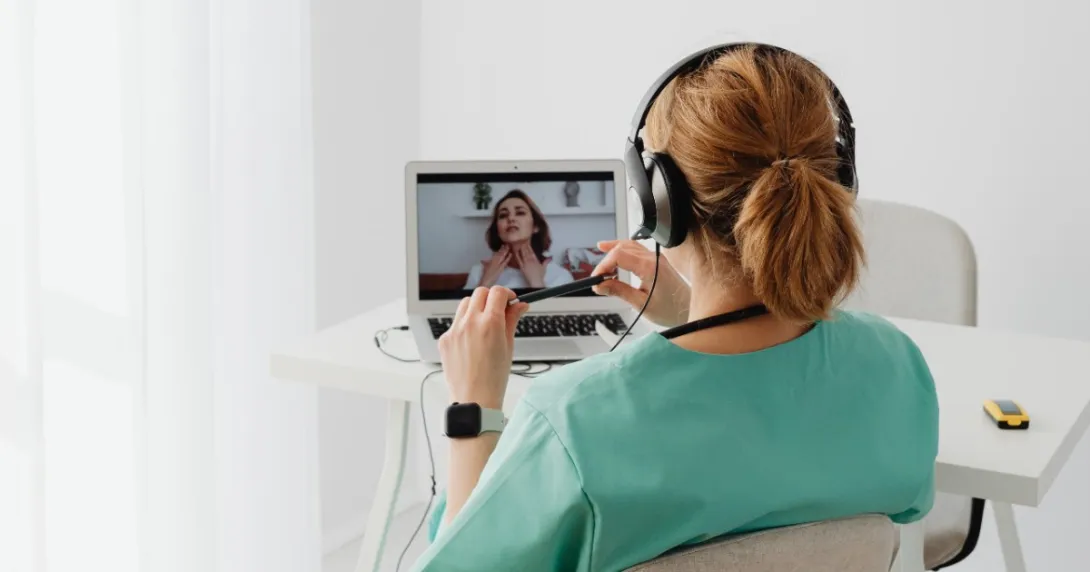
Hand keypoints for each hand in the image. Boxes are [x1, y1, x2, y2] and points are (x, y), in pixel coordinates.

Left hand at [438, 287, 528, 409]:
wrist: (474, 399)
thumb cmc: (494, 378)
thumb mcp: (508, 346)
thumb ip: (512, 321)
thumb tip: (520, 306)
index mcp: (490, 323)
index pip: (497, 293)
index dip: (506, 294)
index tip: (510, 301)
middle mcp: (470, 323)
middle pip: (480, 293)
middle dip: (491, 298)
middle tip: (499, 310)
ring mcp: (454, 330)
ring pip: (465, 304)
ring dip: (476, 307)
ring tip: (485, 324)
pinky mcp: (445, 339)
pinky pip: (455, 323)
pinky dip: (465, 324)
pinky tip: (472, 341)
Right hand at [479, 246, 510, 286]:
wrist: (486, 281)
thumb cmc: (485, 275)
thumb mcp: (485, 267)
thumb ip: (485, 263)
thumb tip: (483, 260)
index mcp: (491, 261)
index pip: (496, 254)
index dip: (499, 250)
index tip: (502, 245)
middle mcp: (494, 262)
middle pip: (499, 254)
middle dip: (503, 249)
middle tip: (507, 245)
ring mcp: (498, 265)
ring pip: (502, 257)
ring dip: (505, 252)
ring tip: (509, 247)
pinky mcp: (501, 269)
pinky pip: (505, 262)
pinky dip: (508, 258)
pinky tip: (510, 255)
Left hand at [514, 243, 545, 287]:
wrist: (536, 281)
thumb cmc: (540, 275)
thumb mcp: (544, 267)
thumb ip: (546, 261)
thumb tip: (550, 258)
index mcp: (535, 260)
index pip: (531, 252)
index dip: (529, 246)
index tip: (527, 242)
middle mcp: (530, 261)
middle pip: (526, 252)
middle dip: (524, 246)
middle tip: (521, 240)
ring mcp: (525, 264)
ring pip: (523, 254)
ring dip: (521, 249)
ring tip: (518, 244)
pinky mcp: (522, 267)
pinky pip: (519, 260)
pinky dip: (517, 256)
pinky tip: (515, 252)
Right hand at [591, 239, 690, 327]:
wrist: (688, 310)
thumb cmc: (670, 310)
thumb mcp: (640, 304)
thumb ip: (618, 291)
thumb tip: (600, 286)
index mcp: (650, 268)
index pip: (619, 256)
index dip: (603, 265)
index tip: (596, 278)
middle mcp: (653, 258)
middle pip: (621, 248)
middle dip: (606, 261)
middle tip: (598, 279)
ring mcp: (656, 258)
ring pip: (628, 245)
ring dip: (612, 254)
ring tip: (601, 267)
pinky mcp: (657, 260)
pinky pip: (636, 249)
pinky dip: (622, 250)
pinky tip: (613, 252)